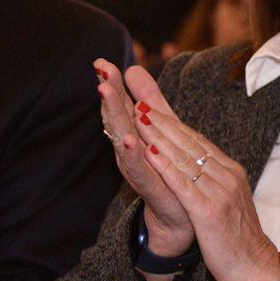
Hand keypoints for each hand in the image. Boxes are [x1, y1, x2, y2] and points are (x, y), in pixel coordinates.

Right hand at [95, 59, 191, 253]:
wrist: (179, 219)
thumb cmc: (166, 172)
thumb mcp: (158, 130)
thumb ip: (147, 100)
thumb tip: (132, 68)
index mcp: (132, 135)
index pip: (120, 105)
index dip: (111, 84)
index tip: (101, 61)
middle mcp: (130, 151)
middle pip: (116, 118)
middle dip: (109, 94)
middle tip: (100, 72)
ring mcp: (138, 169)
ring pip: (122, 138)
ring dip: (114, 116)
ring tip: (106, 93)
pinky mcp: (151, 187)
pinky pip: (139, 169)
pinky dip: (132, 154)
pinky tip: (128, 139)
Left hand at [123, 67, 279, 280]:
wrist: (257, 270)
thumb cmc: (238, 241)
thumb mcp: (227, 204)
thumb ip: (214, 182)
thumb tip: (199, 166)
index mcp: (230, 173)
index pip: (197, 141)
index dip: (172, 123)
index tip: (150, 105)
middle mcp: (227, 176)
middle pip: (190, 142)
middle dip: (162, 120)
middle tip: (138, 99)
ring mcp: (220, 192)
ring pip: (185, 157)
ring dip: (159, 135)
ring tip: (137, 117)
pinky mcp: (209, 212)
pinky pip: (183, 184)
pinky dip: (166, 166)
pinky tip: (149, 152)